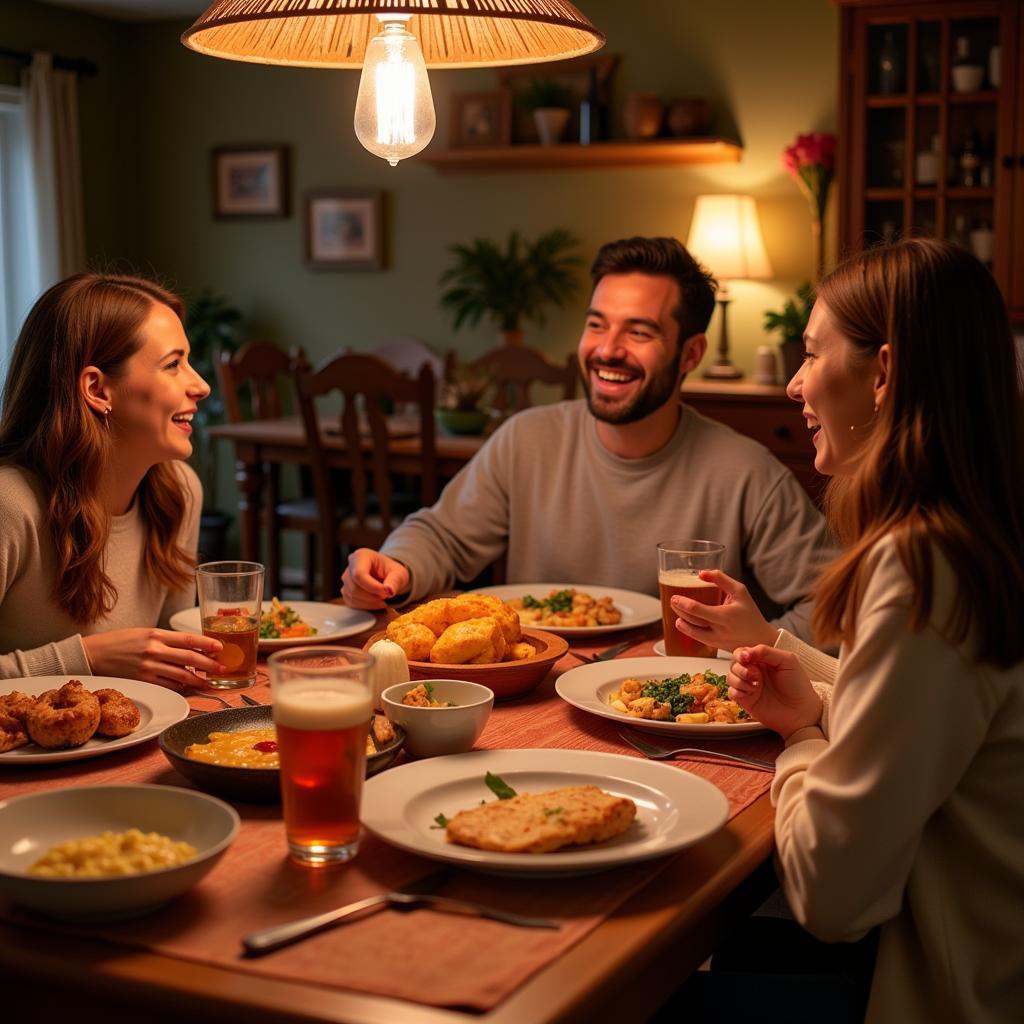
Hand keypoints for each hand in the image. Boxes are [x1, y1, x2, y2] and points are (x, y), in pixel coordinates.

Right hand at [82, 628, 224, 689]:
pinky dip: (180, 687)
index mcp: (156, 635)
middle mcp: (154, 650)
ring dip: (198, 680)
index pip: (189, 639)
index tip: (220, 648)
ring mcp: (149, 668)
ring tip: (208, 682)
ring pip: (181, 675)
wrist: (93, 654)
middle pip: (190, 658)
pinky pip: (168, 686)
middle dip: (209, 665)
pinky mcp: (143, 681)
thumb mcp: (144, 633)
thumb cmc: (119, 642)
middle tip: (222, 669)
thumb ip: (166, 641)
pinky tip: (188, 687)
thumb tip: (190, 649)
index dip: (207, 644)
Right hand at [341, 549, 409, 608]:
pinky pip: (352, 603)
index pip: (359, 574)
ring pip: (353, 596)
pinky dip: (366, 606)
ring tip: (383, 597)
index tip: (386, 593)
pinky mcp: (345, 591)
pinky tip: (376, 601)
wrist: (387, 576)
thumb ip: (395, 581)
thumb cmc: (392, 572)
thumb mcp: (399, 574)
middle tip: (387, 595)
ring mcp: (346, 580)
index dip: (372, 587)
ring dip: (371, 602)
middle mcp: (350, 566)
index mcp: (361, 556)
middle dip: (373, 596)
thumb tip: (389, 591)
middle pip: (355, 588)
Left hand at [671, 570, 776, 651]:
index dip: (683, 603)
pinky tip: (684, 620)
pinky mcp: (713, 646)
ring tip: (677, 611)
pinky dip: (688, 629)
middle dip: (678, 610)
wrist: (760, 639)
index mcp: (725, 616)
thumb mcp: (740, 592)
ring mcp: (715, 641)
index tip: (675, 597)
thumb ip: (721, 579)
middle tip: (673, 600)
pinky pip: (696, 638)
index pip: (698, 611)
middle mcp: (719, 631)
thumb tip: (701, 573)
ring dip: (681, 622)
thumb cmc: (751, 614)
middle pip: (691, 622)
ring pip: (691, 633)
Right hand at [727, 644, 820, 739]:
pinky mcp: (745, 700)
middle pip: (733, 663)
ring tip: (756, 686)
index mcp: (762, 661)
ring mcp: (748, 686)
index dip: (741, 654)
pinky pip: (731, 692)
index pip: (742, 652)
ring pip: (730, 677)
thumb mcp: (787, 661)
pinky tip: (751, 693)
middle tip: (754, 675)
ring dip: (739, 679)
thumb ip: (766, 652)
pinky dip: (738, 691)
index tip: (746, 658)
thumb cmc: (798, 686)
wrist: (801, 712)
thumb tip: (746, 651)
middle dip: (740, 668)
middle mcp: (753, 672)